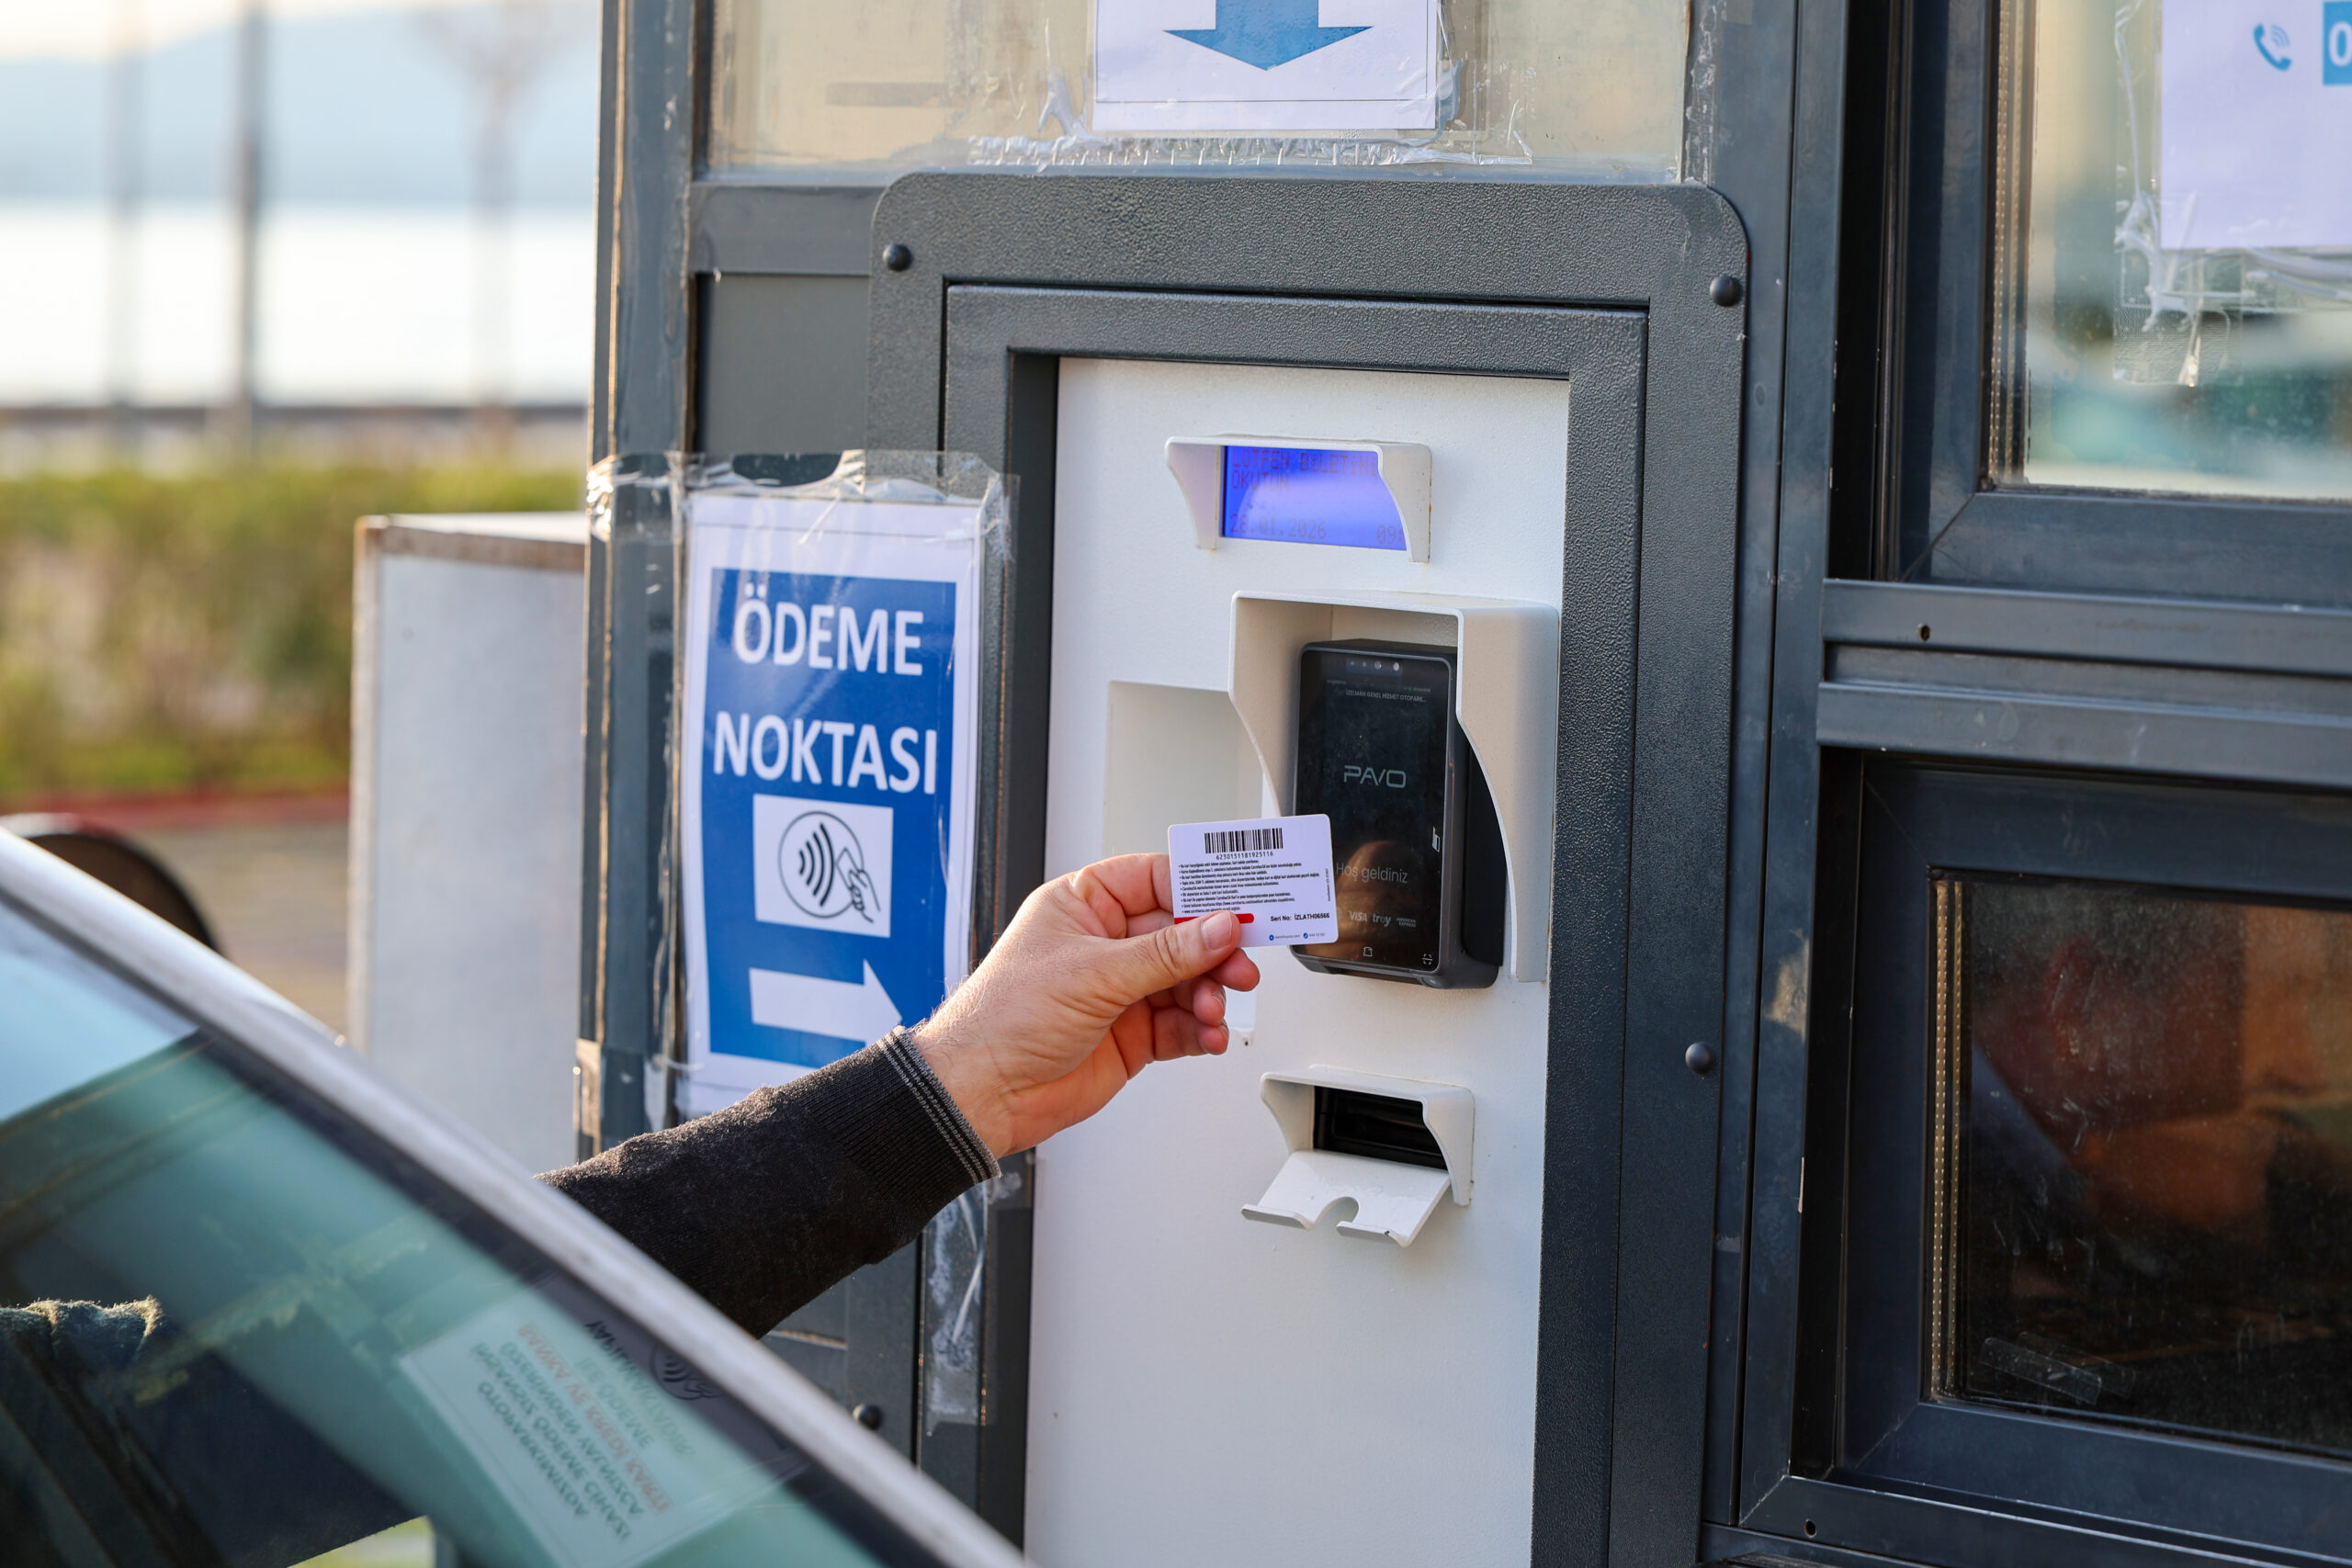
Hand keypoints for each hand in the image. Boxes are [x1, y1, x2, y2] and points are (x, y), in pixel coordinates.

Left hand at [910, 853, 1258, 1156]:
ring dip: (1208, 994)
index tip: (1236, 904)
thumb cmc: (1004, 1017)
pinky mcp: (1132, 1034)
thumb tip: (1218, 928)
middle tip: (1238, 966)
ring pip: (1187, 981)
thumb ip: (1165, 953)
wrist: (984, 1092)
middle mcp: (1105, 943)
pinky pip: (1181, 1023)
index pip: (1155, 880)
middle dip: (1213, 951)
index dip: (1198, 891)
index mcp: (1084, 905)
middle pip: (1181, 933)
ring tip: (1213, 1009)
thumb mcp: (1093, 973)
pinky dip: (1200, 1029)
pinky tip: (1207, 1034)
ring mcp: (1120, 990)